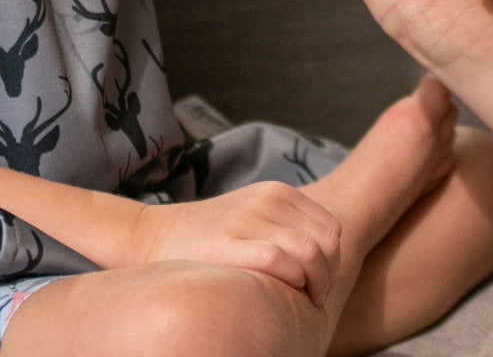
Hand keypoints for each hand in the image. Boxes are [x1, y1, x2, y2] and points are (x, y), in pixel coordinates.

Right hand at [133, 182, 341, 305]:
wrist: (159, 236)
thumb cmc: (215, 237)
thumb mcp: (257, 215)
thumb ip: (291, 226)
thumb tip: (332, 257)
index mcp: (278, 192)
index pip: (332, 230)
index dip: (333, 262)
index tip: (317, 282)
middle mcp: (266, 200)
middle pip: (326, 245)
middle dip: (327, 277)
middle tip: (311, 296)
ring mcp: (247, 219)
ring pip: (309, 254)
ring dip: (313, 286)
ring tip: (299, 301)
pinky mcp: (228, 243)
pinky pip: (279, 262)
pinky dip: (289, 282)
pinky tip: (278, 297)